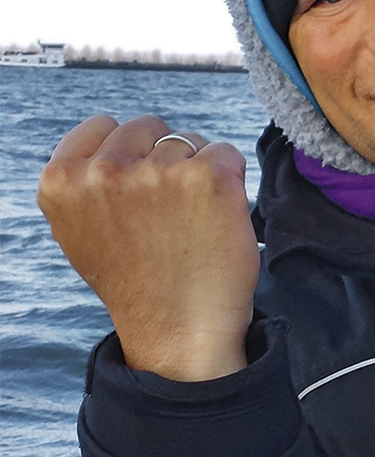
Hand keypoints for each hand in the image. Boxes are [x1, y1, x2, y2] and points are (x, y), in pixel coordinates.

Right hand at [37, 114, 259, 380]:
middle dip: (163, 158)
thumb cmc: (138, 281)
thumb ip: (84, 182)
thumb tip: (107, 138)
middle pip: (148, 127)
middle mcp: (104, 171)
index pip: (102, 126)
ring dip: (197, 171)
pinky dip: (231, 180)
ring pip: (190, 140)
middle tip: (167, 213)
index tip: (136, 196)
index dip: (128, 155)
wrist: (179, 330)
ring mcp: (156, 172)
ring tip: (189, 222)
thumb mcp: (81, 229)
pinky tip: (216, 218)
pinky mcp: (207, 177)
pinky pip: (226, 152)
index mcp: (62, 181)